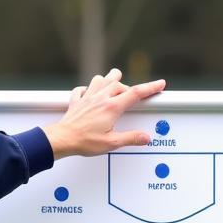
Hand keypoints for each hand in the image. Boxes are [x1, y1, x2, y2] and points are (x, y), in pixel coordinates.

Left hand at [42, 68, 165, 158]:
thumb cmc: (84, 141)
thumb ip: (130, 138)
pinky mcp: (77, 101)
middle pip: (118, 83)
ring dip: (108, 80)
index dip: (150, 88)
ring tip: (112, 85)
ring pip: (100, 79)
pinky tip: (89, 94)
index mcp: (111, 107)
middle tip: (132, 95)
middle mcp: (100, 98)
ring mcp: (88, 97)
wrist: (62, 139)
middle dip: (127, 86)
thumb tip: (145, 137)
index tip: (160, 84)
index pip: (135, 93)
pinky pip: (82, 89)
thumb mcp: (111, 143)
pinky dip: (87, 89)